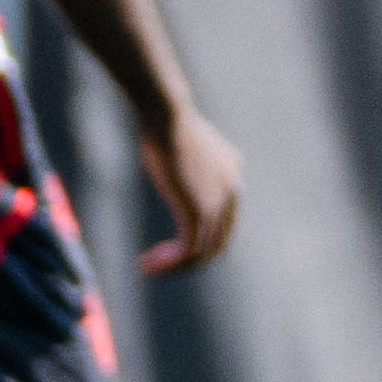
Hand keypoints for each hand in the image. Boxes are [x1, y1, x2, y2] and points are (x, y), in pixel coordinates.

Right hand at [138, 107, 242, 274]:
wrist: (167, 114)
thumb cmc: (167, 123)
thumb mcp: (189, 144)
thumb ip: (196, 161)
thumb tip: (186, 155)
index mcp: (233, 181)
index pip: (222, 224)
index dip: (198, 239)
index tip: (168, 244)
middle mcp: (233, 195)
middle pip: (216, 243)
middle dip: (187, 258)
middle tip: (156, 262)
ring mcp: (218, 204)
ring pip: (202, 251)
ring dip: (174, 265)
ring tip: (148, 267)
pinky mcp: (198, 210)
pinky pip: (189, 249)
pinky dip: (170, 262)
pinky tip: (148, 264)